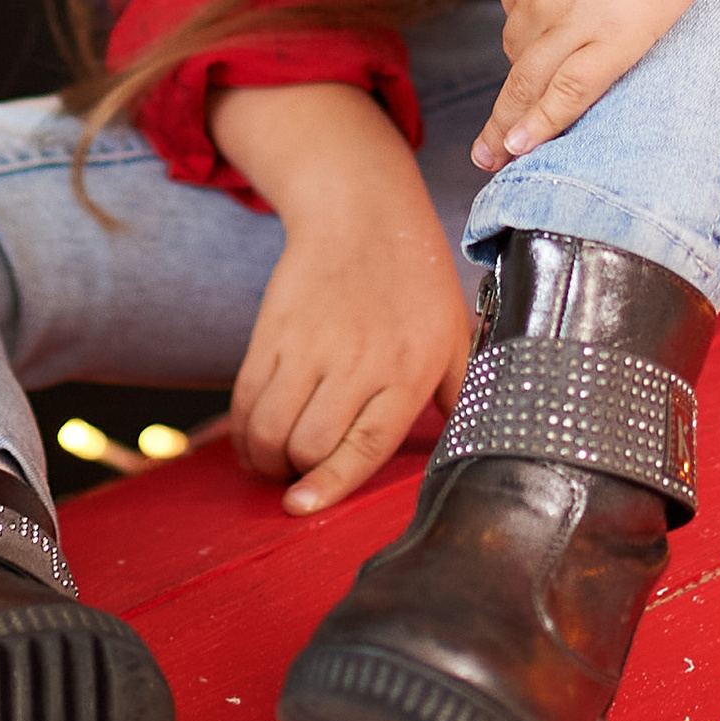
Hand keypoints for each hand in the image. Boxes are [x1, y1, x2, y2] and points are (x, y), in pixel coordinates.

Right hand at [212, 82, 472, 512]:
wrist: (361, 212)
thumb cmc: (415, 279)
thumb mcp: (456, 333)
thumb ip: (464, 394)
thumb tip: (477, 451)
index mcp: (408, 369)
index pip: (365, 444)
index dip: (331, 485)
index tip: (303, 508)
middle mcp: (356, 360)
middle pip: (308, 444)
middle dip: (297, 475)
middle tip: (303, 480)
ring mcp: (307, 344)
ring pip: (269, 426)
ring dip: (266, 458)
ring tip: (277, 462)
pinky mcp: (271, 331)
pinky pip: (245, 397)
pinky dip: (242, 430)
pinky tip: (254, 439)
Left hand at [473, 0, 719, 172]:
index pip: (516, 0)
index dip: (526, 29)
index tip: (532, 53)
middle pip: (516, 45)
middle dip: (511, 85)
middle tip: (495, 130)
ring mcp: (569, 15)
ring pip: (526, 80)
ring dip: (507, 122)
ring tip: (496, 157)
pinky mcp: (611, 39)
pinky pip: (565, 93)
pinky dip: (540, 124)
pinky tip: (521, 149)